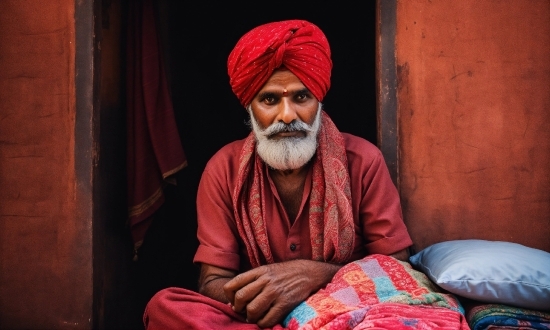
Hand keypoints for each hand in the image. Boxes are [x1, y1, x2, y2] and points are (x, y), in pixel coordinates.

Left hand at [223, 259, 339, 327]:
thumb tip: (233, 299)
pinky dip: (262, 323)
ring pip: (252, 309)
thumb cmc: (286, 273)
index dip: (229, 296)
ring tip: (254, 317)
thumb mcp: (268, 270)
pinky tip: (265, 320)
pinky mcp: (285, 303)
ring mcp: (275, 292)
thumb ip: (252, 281)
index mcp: (259, 271)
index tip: (233, 301)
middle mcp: (266, 280)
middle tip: (243, 311)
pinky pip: (267, 319)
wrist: (309, 273)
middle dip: (239, 308)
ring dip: (250, 317)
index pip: (234, 284)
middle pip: (241, 297)